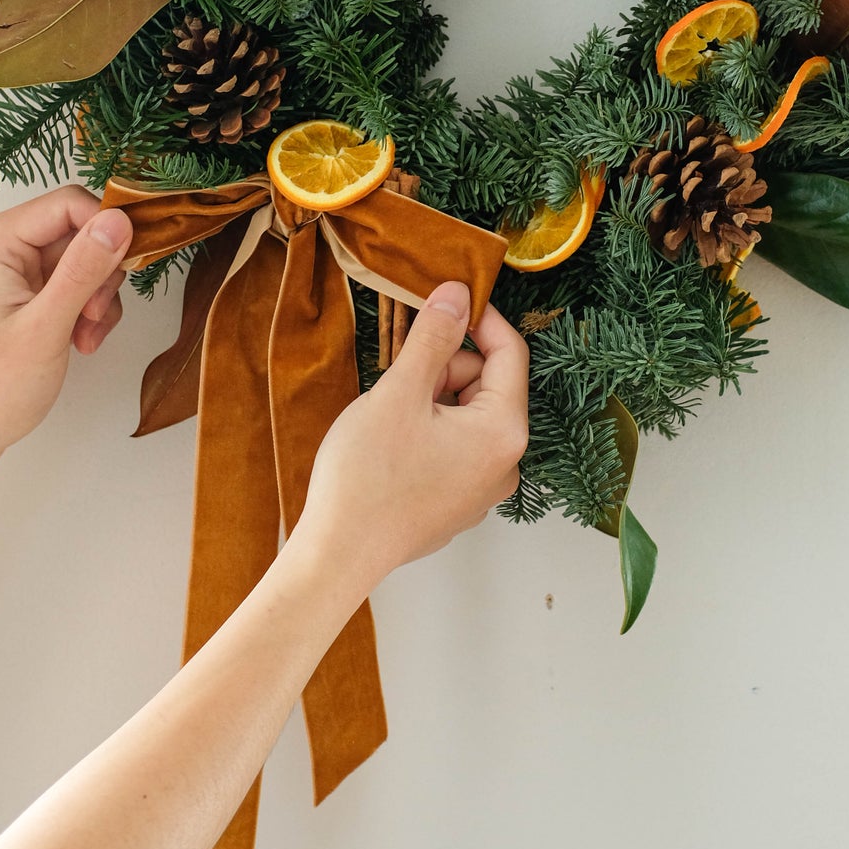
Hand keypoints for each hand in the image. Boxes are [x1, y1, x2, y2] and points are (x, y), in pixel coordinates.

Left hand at [0, 188, 134, 475]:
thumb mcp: (45, 326)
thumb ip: (83, 269)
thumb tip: (119, 221)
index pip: (70, 204)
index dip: (107, 229)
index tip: (129, 267)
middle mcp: (0, 248)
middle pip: (79, 233)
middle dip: (100, 275)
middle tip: (94, 316)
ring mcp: (10, 274)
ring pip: (81, 263)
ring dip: (96, 300)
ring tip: (85, 338)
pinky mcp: (20, 299)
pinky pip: (69, 288)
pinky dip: (84, 313)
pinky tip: (79, 343)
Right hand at [293, 283, 527, 591]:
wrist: (338, 556)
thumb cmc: (368, 477)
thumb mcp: (400, 391)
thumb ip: (434, 336)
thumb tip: (458, 293)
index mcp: (503, 433)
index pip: (511, 353)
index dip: (480, 319)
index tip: (445, 302)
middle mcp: (505, 465)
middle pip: (487, 385)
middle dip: (445, 369)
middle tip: (400, 379)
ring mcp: (482, 490)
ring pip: (466, 416)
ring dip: (432, 400)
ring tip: (390, 417)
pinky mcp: (457, 504)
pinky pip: (454, 448)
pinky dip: (427, 431)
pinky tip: (391, 447)